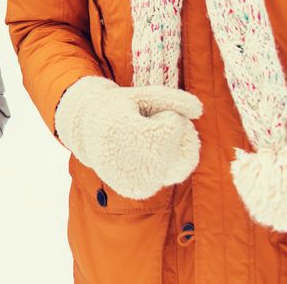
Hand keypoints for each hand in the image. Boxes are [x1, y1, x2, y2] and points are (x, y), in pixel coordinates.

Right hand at [55, 76, 202, 199]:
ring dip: (171, 150)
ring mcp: (136, 181)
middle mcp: (132, 163)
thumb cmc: (119, 107)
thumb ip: (172, 98)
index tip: (142, 115)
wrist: (87, 130)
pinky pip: (171, 176)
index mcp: (128, 134)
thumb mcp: (142, 95)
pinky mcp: (139, 191)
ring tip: (144, 142)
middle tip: (145, 128)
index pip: (174, 125)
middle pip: (182, 147)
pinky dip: (165, 164)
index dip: (164, 115)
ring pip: (181, 165)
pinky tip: (143, 156)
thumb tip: (200, 110)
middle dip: (172, 134)